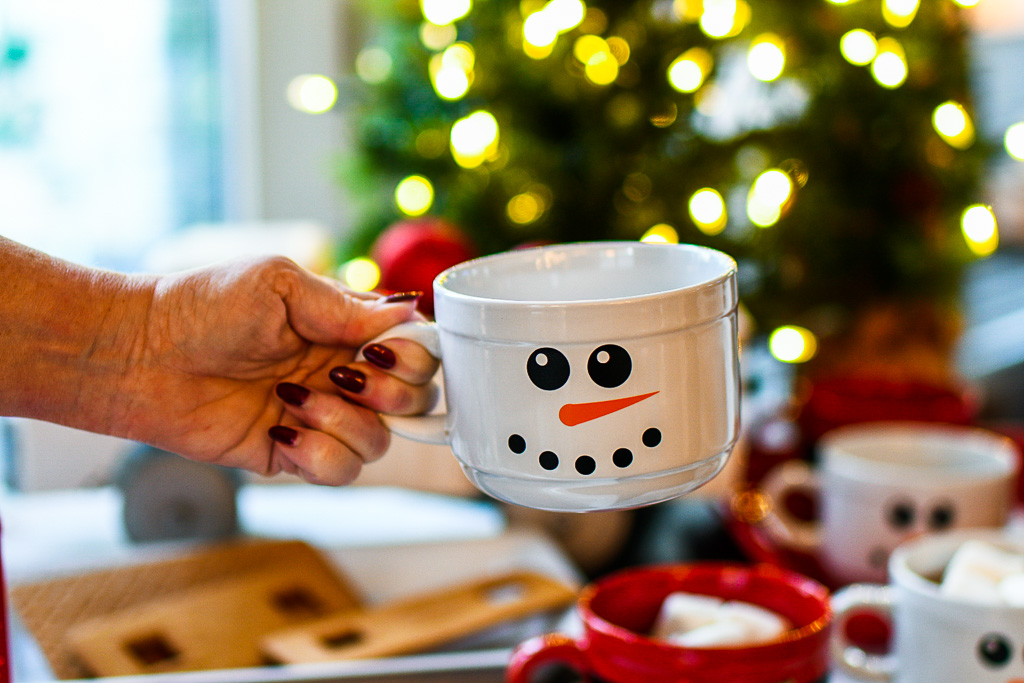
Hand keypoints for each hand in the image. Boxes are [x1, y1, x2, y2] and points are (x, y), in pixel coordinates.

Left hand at [122, 256, 438, 484]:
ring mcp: (320, 417)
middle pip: (414, 402)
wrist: (140, 356)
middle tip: (339, 375)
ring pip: (379, 443)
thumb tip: (408, 310)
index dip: (412, 357)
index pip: (415, 351)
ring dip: (343, 423)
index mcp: (345, 329)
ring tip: (292, 399)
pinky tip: (280, 430)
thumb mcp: (279, 286)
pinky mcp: (293, 455)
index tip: (378, 352)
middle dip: (388, 394)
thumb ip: (346, 306)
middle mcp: (341, 375)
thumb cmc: (203, 307)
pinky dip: (320, 455)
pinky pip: (340, 472)